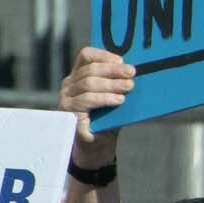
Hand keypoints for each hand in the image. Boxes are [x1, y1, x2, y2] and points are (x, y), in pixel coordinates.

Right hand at [61, 46, 136, 162]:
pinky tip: (118, 100)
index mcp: (80, 76)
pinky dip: (104, 98)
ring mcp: (67, 99)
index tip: (121, 60)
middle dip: (113, 70)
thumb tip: (136, 73)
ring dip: (111, 84)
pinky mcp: (68, 113)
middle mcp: (70, 85)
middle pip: (90, 70)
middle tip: (131, 73)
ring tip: (129, 87)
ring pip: (88, 84)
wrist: (96, 147)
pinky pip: (86, 101)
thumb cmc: (106, 119)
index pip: (86, 56)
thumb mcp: (114, 98)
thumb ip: (119, 84)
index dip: (103, 55)